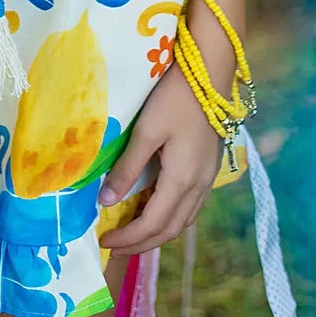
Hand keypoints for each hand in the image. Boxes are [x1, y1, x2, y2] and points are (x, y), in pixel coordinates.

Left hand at [96, 60, 225, 252]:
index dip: (128, 238)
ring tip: (132, 232)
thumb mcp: (147, 130)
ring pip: (183, 221)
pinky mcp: (210, 168)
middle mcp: (198, 187)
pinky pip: (190, 207)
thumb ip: (127, 167)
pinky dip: (170, 217)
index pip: (152, 224)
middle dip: (141, 243)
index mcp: (182, 180)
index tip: (105, 240)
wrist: (211, 72)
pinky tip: (156, 208)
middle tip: (115, 244)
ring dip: (157, 233)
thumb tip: (105, 201)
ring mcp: (208, 179)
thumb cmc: (175, 97)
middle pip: (169, 230)